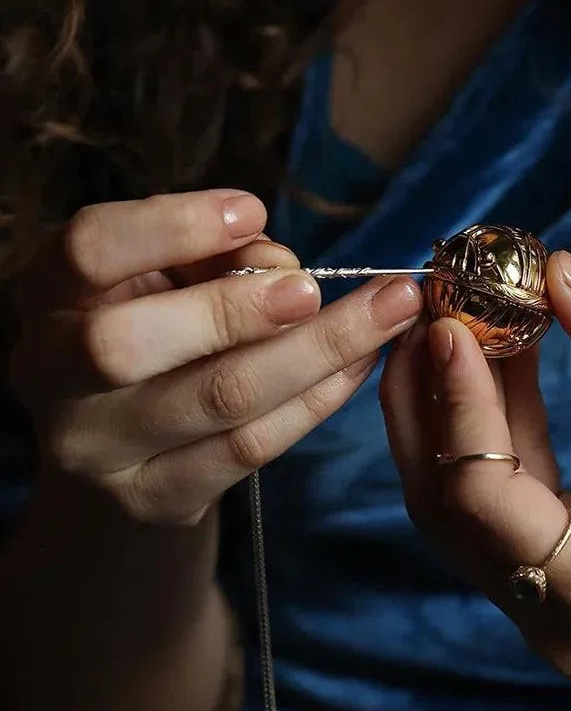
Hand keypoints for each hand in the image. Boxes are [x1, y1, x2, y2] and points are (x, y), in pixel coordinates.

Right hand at [13, 190, 421, 525]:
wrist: (117, 449)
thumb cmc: (150, 334)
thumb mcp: (159, 280)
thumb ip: (207, 260)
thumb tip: (284, 267)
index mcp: (46, 298)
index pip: (87, 250)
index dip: (172, 227)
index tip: (253, 213)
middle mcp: (54, 378)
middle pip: (129, 344)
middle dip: (234, 309)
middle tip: (312, 287)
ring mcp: (101, 451)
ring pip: (217, 400)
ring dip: (315, 350)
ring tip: (385, 312)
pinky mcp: (158, 498)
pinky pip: (253, 447)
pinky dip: (318, 399)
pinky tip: (361, 364)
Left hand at [380, 251, 570, 678]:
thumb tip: (560, 274)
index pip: (485, 495)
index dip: (460, 404)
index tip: (448, 327)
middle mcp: (549, 617)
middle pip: (447, 501)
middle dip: (430, 400)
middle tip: (428, 317)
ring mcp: (536, 610)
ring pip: (454, 504)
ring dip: (448, 413)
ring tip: (450, 333)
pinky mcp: (538, 587)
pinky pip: (486, 503)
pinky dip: (484, 434)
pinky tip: (488, 369)